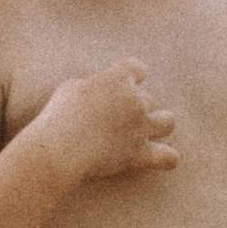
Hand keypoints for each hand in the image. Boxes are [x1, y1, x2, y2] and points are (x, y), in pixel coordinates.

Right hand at [34, 61, 176, 185]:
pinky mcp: (139, 153)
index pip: (137, 68)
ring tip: (144, 133)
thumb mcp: (70, 89)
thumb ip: (94, 86)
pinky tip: (159, 158)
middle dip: (132, 109)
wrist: (59, 148)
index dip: (131, 77)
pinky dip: (167, 158)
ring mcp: (140, 127)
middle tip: (110, 122)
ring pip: (168, 121)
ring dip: (158, 125)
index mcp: (118, 80)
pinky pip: (169, 157)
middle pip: (147, 100)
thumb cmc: (58, 117)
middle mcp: (135, 100)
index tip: (118, 87)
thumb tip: (101, 93)